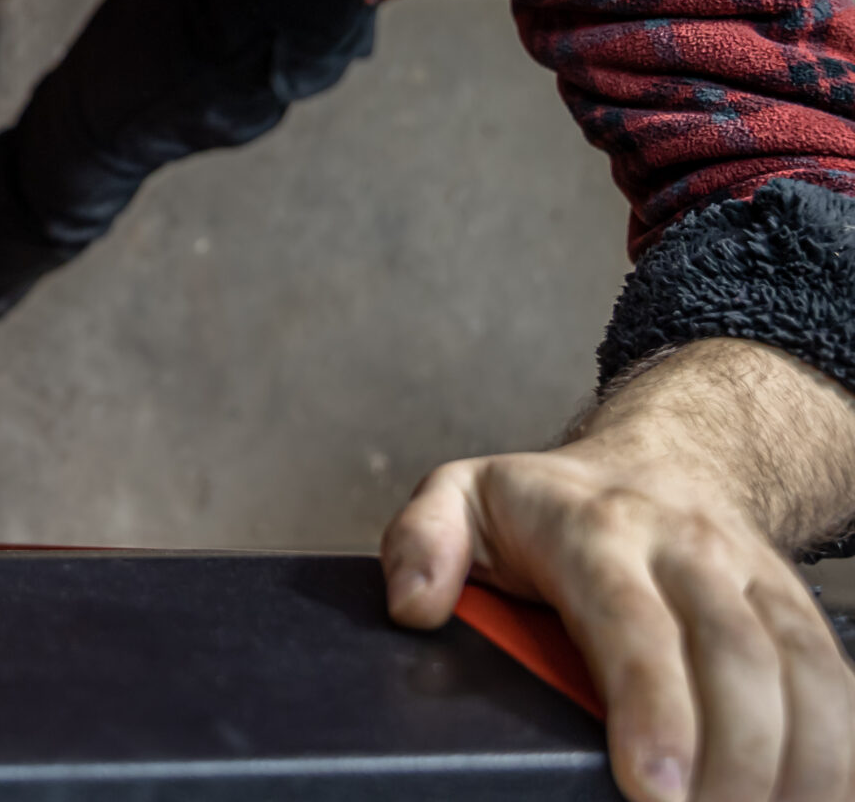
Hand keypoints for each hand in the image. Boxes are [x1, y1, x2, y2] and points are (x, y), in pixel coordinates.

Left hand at [381, 339, 854, 801]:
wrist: (663, 458)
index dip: (651, 706)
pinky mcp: (800, 611)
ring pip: (800, 672)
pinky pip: (835, 681)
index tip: (652, 786)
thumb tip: (414, 606)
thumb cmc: (549, 504)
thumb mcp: (462, 495)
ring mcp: (752, 580)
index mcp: (594, 530)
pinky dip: (839, 750)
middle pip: (733, 658)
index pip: (631, 622)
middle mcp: (686, 551)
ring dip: (798, 763)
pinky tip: (817, 795)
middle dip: (731, 757)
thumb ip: (421, 541)